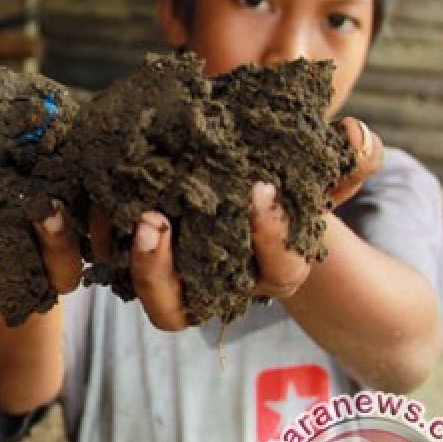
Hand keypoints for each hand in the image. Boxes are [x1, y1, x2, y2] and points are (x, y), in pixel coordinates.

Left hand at [122, 118, 383, 328]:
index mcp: (274, 269)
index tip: (259, 188)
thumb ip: (348, 159)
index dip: (271, 233)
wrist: (252, 197)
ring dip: (138, 267)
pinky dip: (100, 243)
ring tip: (133, 216)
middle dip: (166, 269)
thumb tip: (355, 133)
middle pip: (188, 308)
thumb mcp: (321, 174)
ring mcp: (182, 284)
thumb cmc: (291, 188)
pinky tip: (87, 203)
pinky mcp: (144, 268)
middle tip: (155, 219)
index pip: (278, 266)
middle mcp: (224, 288)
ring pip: (155, 303)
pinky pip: (117, 270)